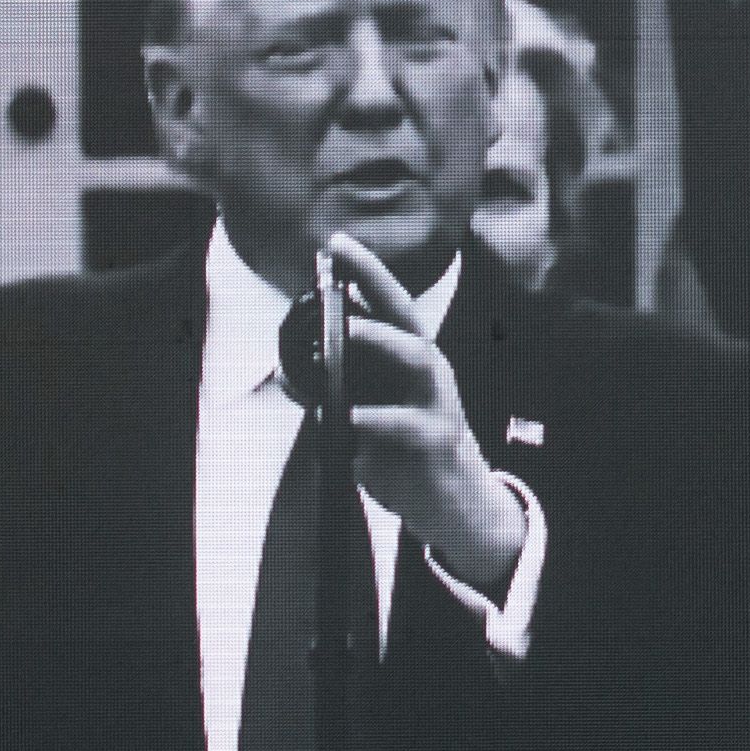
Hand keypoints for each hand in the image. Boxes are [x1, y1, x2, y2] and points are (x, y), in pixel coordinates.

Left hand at [322, 233, 525, 601]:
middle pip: (407, 315)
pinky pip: (402, 424)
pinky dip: (368, 419)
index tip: (338, 242)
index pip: (390, 307)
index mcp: (413, 360)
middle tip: (340, 263)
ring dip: (380, 341)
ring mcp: (438, 403)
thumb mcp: (371, 417)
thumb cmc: (409, 455)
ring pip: (417, 357)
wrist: (458, 508)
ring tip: (344, 335)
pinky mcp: (437, 441)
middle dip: (376, 281)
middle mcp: (430, 371)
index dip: (367, 272)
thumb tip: (292, 371)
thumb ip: (338, 392)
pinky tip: (340, 421)